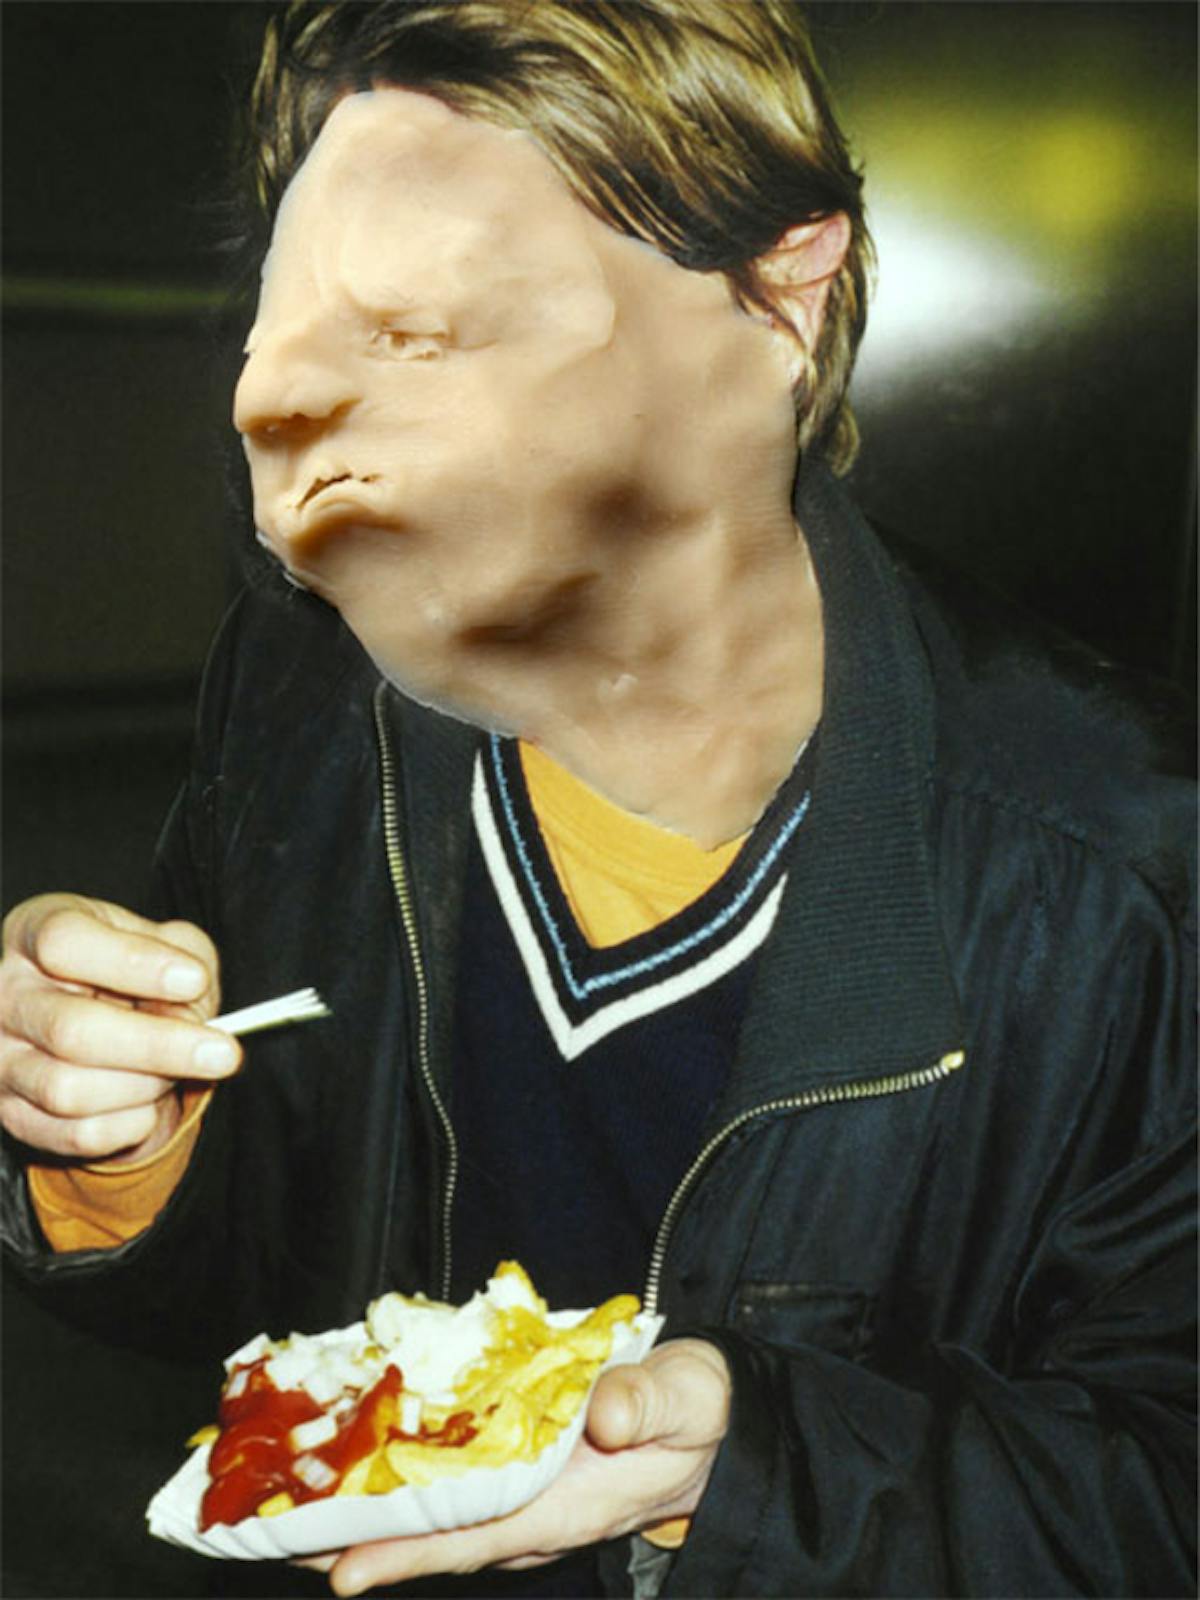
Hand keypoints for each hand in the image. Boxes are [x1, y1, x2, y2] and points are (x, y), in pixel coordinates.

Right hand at [0, 894, 238, 1162]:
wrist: (104, 1015)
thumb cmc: (134, 969)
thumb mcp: (166, 943)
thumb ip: (186, 961)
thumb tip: (188, 1018)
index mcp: (33, 931)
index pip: (64, 942)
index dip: (134, 963)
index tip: (194, 979)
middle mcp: (5, 996)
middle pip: (72, 1030)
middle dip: (160, 1046)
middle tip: (224, 1052)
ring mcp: (1, 1059)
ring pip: (70, 1091)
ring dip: (146, 1086)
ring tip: (177, 1069)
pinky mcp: (13, 1114)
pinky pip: (78, 1134)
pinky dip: (132, 1123)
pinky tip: (149, 1099)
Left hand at [313, 1338, 730, 1596]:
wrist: (712, 1422)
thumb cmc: (700, 1409)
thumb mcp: (689, 1400)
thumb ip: (650, 1405)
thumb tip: (608, 1415)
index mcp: (571, 1502)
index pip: (476, 1537)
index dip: (408, 1554)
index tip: (341, 1572)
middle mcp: (535, 1509)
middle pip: (433, 1535)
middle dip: (355, 1540)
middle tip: (272, 1541)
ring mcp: (523, 1493)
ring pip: (432, 1513)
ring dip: (364, 1514)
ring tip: (288, 1514)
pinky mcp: (518, 1467)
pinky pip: (449, 1482)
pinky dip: (400, 1477)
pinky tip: (357, 1466)